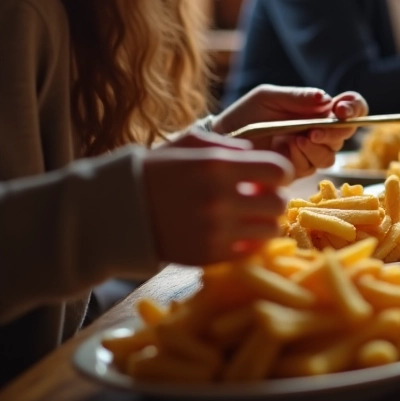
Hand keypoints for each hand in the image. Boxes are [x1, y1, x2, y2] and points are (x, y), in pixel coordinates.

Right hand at [143, 133, 292, 264]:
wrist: (117, 209)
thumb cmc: (157, 171)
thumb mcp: (190, 144)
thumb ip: (229, 146)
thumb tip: (258, 155)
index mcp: (217, 166)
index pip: (279, 170)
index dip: (279, 172)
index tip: (270, 176)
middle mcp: (219, 199)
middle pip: (278, 203)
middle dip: (273, 199)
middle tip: (258, 199)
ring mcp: (215, 231)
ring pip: (270, 230)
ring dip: (264, 222)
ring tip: (248, 217)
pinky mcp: (209, 256)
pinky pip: (251, 251)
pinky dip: (249, 242)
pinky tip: (235, 233)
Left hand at [211, 85, 368, 176]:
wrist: (224, 139)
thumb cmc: (246, 114)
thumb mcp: (269, 97)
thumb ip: (297, 97)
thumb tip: (326, 98)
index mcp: (317, 110)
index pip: (351, 107)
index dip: (354, 107)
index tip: (342, 109)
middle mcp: (319, 131)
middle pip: (346, 134)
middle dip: (335, 132)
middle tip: (316, 129)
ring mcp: (310, 152)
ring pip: (331, 154)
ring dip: (318, 146)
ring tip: (297, 139)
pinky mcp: (299, 170)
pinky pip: (312, 166)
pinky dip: (302, 156)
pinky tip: (286, 149)